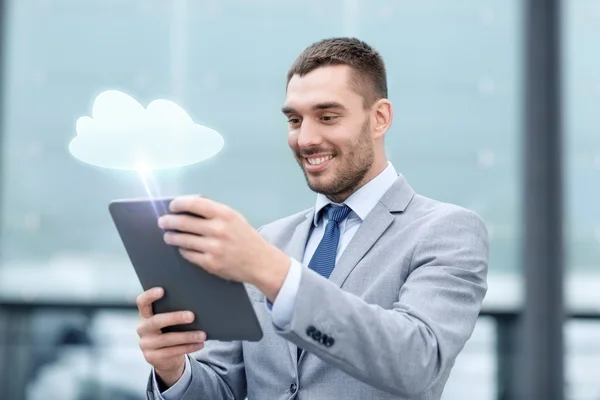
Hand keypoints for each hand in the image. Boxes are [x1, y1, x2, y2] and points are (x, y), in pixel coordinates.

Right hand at [136, 287, 205, 387]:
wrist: (166, 358)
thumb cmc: (171, 331)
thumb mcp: (169, 322)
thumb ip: (175, 311)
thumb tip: (197, 303)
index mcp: (145, 315)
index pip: (142, 302)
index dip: (150, 295)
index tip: (162, 290)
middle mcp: (142, 329)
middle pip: (156, 321)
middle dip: (175, 318)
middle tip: (192, 316)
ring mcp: (145, 344)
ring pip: (168, 339)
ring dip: (187, 336)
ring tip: (202, 334)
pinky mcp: (152, 357)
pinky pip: (173, 351)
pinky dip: (189, 347)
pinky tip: (200, 344)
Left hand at [157, 196, 289, 299]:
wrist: (260, 262)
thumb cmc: (246, 237)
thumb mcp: (234, 218)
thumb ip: (213, 212)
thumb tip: (188, 207)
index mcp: (224, 214)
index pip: (194, 204)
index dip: (178, 204)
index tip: (172, 206)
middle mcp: (218, 230)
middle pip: (183, 222)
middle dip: (169, 221)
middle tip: (162, 221)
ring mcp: (213, 248)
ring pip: (182, 239)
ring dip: (171, 237)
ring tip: (168, 236)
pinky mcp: (210, 263)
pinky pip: (188, 254)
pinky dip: (183, 249)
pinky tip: (183, 247)